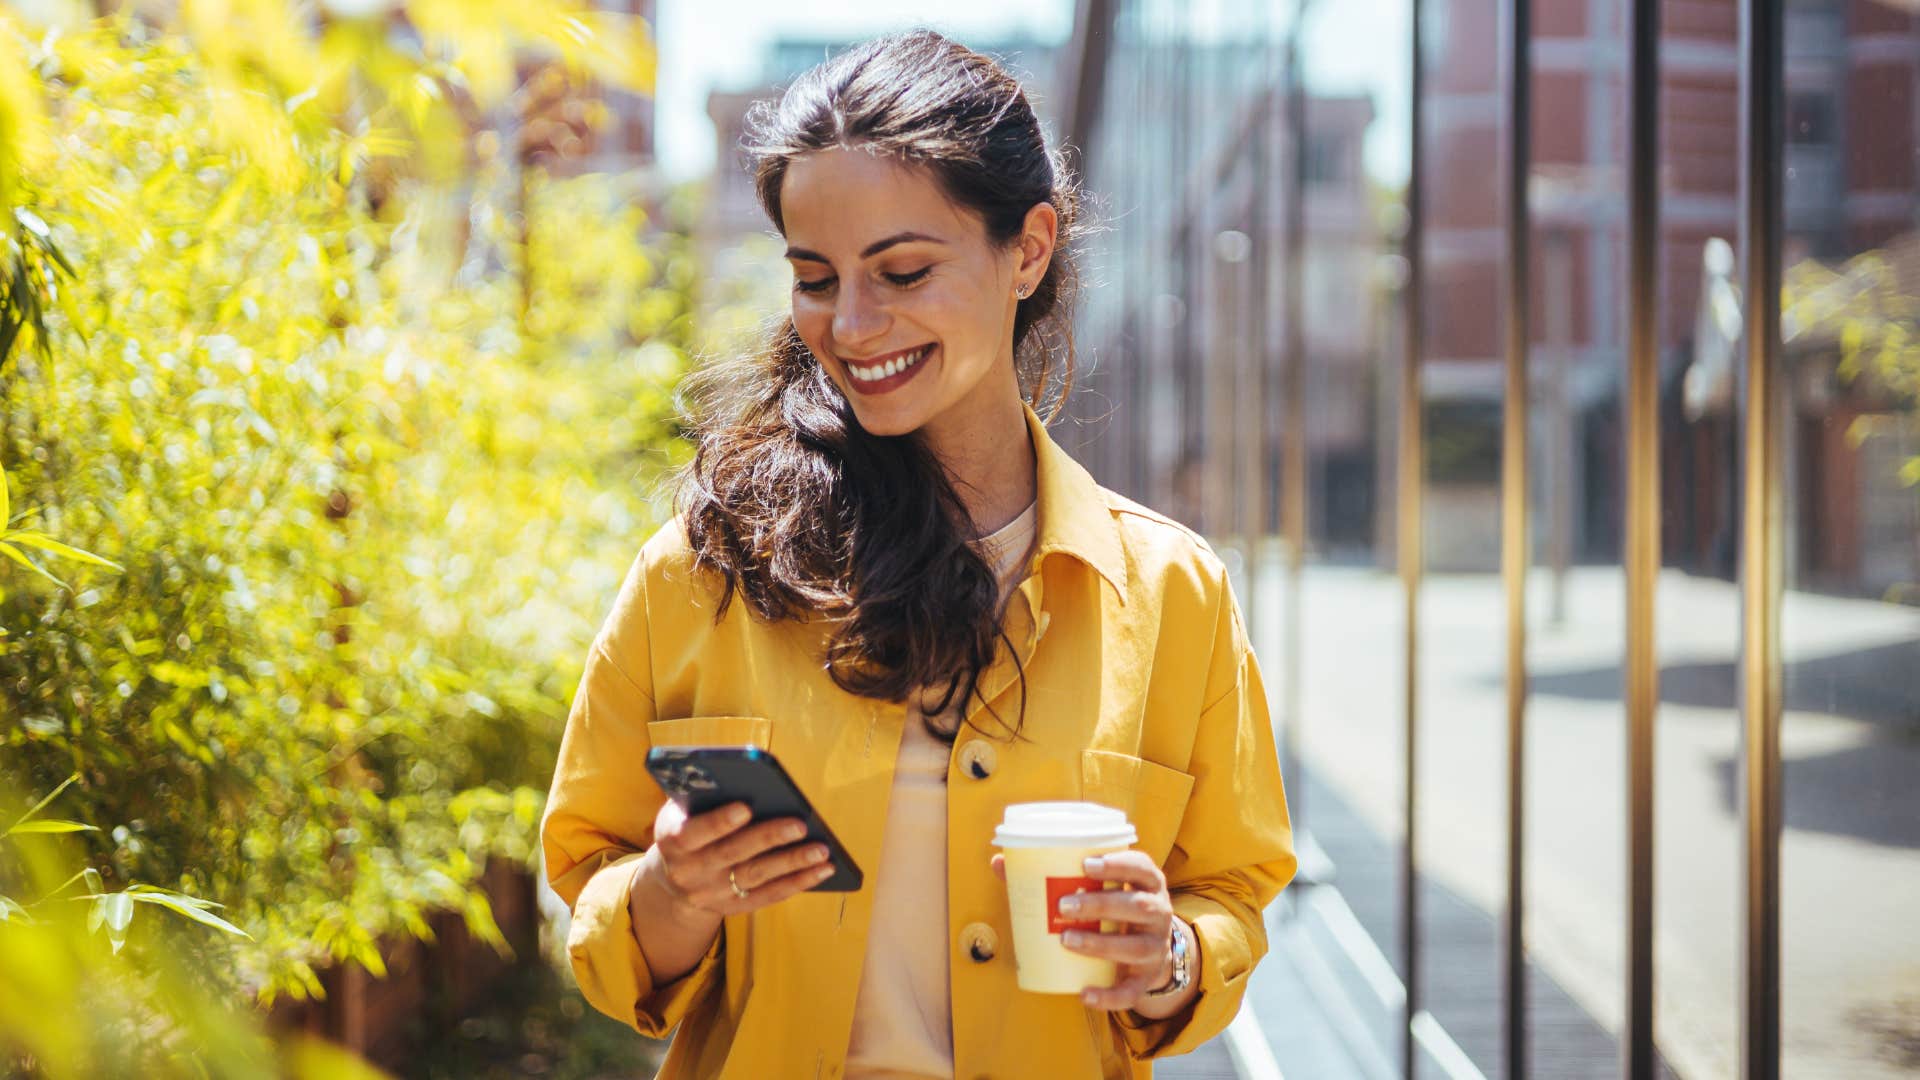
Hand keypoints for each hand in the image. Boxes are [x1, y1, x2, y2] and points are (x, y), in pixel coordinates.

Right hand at [644, 799, 833, 917]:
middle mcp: (690, 871)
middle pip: (732, 854)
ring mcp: (712, 893)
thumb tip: (747, 780)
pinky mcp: (734, 906)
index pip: (695, 832)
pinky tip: (822, 870)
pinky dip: (797, 882)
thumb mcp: (680, 810)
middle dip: (768, 838)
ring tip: (822, 850)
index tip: (746, 807)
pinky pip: (769, 896)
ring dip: (792, 863)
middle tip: (800, 825)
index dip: (719, 822)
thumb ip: (703, 797)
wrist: (674, 878)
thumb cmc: (687, 826)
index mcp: (673, 841)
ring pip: (756, 876)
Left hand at [990, 850, 1176, 1011]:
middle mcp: (1158, 913)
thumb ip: (1049, 873)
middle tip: (1063, 905)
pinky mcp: (1146, 978)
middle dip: (1101, 904)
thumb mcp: (1095, 887)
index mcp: (1147, 883)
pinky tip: (1085, 994)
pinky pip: (1132, 991)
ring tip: (1066, 940)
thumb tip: (999, 861)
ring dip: (1101, 943)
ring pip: (1136, 947)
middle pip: (1139, 906)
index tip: (1086, 864)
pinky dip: (1110, 996)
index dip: (1119, 864)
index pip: (1141, 868)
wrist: (1146, 948)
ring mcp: (1155, 947)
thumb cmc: (1111, 907)